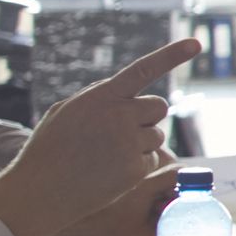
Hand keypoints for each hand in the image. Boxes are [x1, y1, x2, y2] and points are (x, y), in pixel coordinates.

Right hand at [0, 39, 200, 235]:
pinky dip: (138, 166)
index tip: (195, 43)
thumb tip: (129, 90)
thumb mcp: (66, 112)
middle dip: (147, 117)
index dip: (171, 55)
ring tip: (107, 156)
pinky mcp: (136, 169)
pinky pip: (152, 160)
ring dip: (141, 143)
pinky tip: (111, 172)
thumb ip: (100, 98)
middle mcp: (119, 115)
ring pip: (157, 135)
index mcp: (101, 97)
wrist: (39, 192)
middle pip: (159, 106)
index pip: (142, 70)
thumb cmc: (50, 149)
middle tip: (123, 131)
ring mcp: (129, 143)